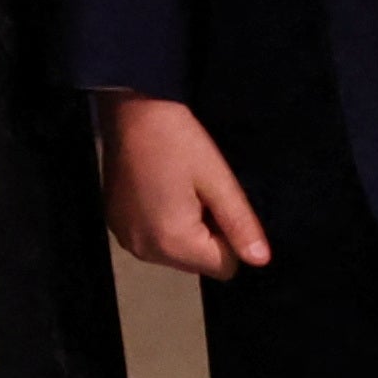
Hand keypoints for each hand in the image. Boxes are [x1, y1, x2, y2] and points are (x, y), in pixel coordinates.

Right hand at [98, 90, 269, 275]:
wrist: (131, 110)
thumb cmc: (177, 140)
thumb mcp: (217, 178)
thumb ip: (240, 223)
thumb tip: (261, 261)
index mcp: (171, 242)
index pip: (224, 267)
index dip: (231, 237)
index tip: (220, 203)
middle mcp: (145, 251)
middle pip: (198, 262)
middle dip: (208, 234)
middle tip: (200, 192)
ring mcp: (126, 240)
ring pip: (177, 252)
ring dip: (186, 229)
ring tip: (180, 189)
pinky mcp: (116, 226)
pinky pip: (154, 240)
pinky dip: (164, 223)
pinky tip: (161, 191)